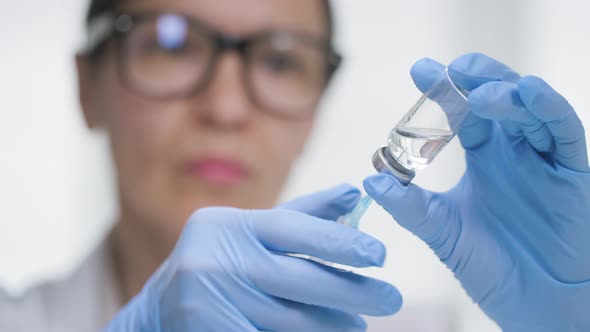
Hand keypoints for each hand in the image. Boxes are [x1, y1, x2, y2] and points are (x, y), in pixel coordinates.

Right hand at [104, 185, 400, 331]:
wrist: (159, 312)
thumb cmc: (218, 263)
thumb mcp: (250, 233)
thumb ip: (303, 215)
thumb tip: (354, 193)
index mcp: (228, 226)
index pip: (291, 228)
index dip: (338, 240)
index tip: (378, 254)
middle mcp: (214, 261)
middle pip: (297, 278)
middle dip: (349, 291)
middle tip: (389, 297)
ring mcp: (207, 302)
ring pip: (290, 320)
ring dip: (332, 325)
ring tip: (359, 324)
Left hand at [364, 53, 589, 330]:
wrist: (533, 303)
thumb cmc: (490, 265)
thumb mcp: (441, 231)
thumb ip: (409, 206)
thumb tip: (371, 180)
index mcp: (484, 155)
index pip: (462, 112)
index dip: (442, 90)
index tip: (419, 70)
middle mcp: (513, 149)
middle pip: (497, 98)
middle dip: (474, 79)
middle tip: (449, 72)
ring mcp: (542, 158)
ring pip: (529, 108)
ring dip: (506, 92)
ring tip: (480, 93)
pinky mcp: (571, 171)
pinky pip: (564, 131)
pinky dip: (547, 108)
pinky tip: (527, 93)